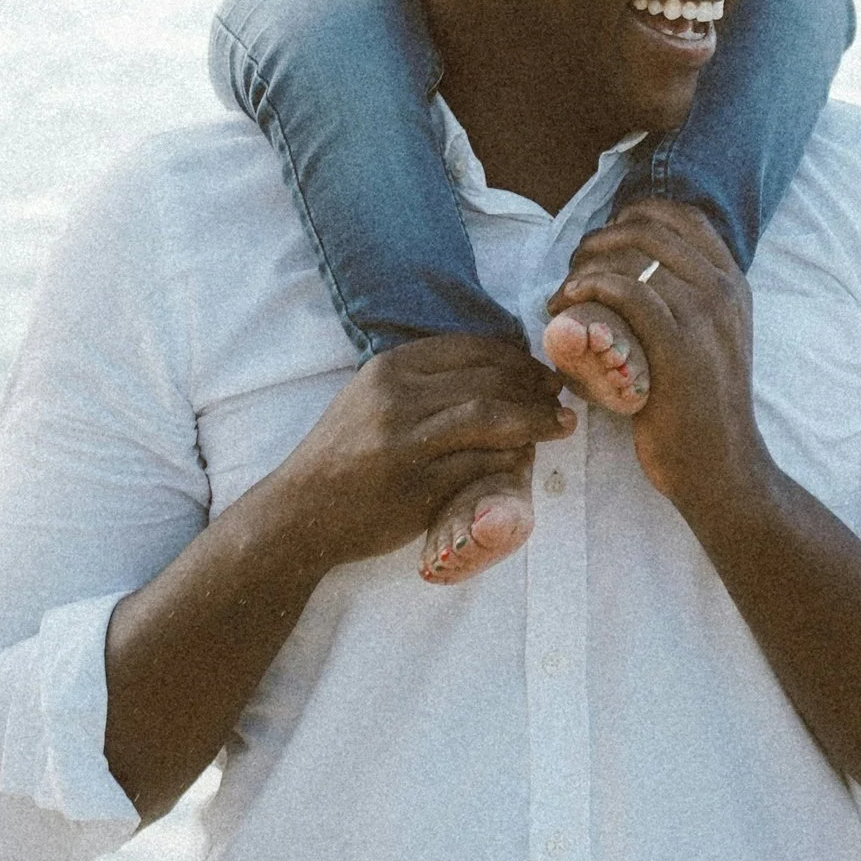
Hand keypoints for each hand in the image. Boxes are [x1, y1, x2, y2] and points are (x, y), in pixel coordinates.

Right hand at [283, 334, 572, 570]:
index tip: (541, 372)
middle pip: (488, 381)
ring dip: (535, 420)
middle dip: (534, 388)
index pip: (471, 349)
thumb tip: (499, 366)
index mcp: (389, 369)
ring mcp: (406, 444)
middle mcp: (397, 399)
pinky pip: (480, 466)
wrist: (300, 511)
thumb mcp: (372, 396)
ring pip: (490, 419)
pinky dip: (511, 459)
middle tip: (560, 398)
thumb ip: (424, 378)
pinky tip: (525, 459)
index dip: (517, 358)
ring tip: (560, 425)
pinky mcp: (417, 488)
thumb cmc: (345, 453)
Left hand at [547, 200, 759, 522]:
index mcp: (733, 283)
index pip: (684, 215)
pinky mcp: (680, 349)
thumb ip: (686, 300)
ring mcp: (706, 318)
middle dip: (599, 241)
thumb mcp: (709, 339)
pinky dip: (590, 288)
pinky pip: (629, 293)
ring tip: (564, 294)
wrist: (721, 467)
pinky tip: (568, 304)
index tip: (604, 242)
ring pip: (634, 257)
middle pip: (650, 229)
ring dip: (585, 266)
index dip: (636, 215)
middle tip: (572, 272)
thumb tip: (631, 265)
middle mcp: (724, 291)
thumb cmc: (699, 406)